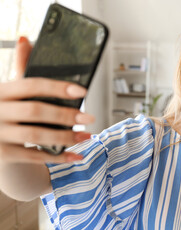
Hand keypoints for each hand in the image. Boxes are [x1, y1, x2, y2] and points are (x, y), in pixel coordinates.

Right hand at [0, 37, 93, 163]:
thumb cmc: (6, 108)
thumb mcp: (9, 88)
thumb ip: (20, 68)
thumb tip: (25, 38)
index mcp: (1, 91)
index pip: (32, 84)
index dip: (58, 87)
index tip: (82, 91)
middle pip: (36, 111)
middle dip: (65, 115)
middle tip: (89, 117)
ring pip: (36, 136)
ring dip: (66, 137)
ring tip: (87, 135)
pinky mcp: (3, 154)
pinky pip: (34, 157)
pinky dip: (58, 157)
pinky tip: (76, 155)